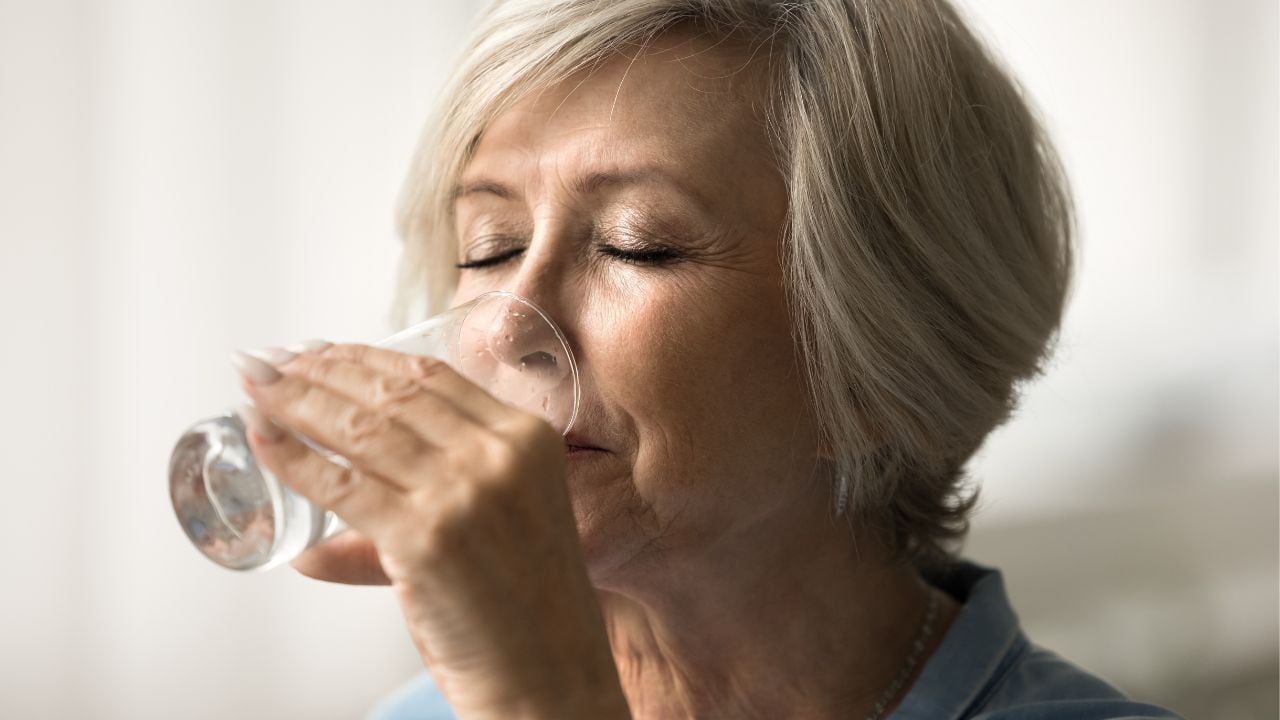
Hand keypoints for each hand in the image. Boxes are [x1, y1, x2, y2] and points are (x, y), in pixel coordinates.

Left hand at [233, 344, 628, 718]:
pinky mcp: (425, 539)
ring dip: (296, 401)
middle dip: (317, 369)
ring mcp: (464, 494)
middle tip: (268, 362)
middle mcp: (500, 455)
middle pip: (391, 393)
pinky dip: (293, 459)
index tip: (318, 351)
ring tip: (255, 388)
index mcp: (527, 438)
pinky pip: (341, 485)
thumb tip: (314, 548)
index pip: (431, 377)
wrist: (548, 672)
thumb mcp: (499, 523)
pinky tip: (263, 440)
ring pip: (362, 428)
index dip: (363, 356)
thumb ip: (422, 511)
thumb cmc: (523, 607)